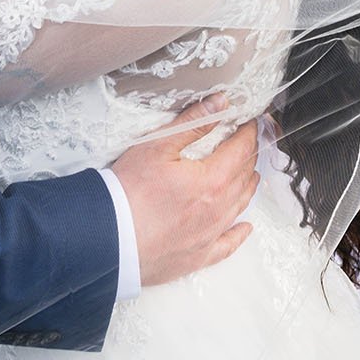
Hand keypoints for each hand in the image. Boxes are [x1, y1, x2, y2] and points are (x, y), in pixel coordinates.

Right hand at [109, 103, 259, 289]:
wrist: (109, 237)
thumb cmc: (128, 192)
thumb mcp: (158, 145)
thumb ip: (193, 122)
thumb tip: (220, 104)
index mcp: (212, 180)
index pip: (241, 151)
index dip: (248, 134)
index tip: (250, 124)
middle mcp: (217, 210)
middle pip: (243, 178)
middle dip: (248, 157)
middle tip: (248, 144)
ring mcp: (209, 235)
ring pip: (239, 207)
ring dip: (247, 187)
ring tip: (250, 175)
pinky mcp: (198, 256)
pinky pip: (228, 245)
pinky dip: (239, 233)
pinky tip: (246, 228)